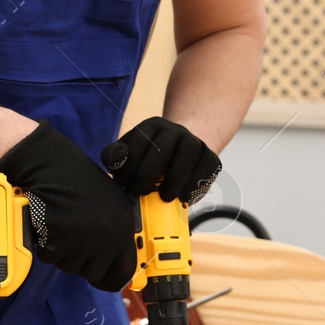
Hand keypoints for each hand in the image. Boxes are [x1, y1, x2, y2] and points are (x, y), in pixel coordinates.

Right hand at [0, 121, 137, 290]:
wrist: (51, 164)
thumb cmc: (77, 182)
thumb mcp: (110, 205)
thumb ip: (115, 233)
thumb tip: (115, 265)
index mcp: (124, 226)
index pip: (125, 270)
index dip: (111, 279)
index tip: (100, 279)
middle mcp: (109, 236)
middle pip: (93, 273)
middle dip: (81, 261)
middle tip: (73, 235)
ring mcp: (85, 239)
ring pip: (70, 267)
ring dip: (62, 252)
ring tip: (62, 223)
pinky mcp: (59, 240)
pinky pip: (50, 258)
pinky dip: (45, 245)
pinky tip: (49, 223)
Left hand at [102, 117, 220, 204]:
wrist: (179, 157)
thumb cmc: (147, 161)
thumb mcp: (128, 157)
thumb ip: (114, 157)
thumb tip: (115, 162)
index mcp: (149, 127)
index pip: (138, 140)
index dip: (129, 164)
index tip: (124, 183)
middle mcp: (173, 130)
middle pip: (163, 147)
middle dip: (148, 174)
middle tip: (141, 192)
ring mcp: (194, 141)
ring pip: (188, 151)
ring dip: (175, 177)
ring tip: (165, 197)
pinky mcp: (210, 156)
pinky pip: (208, 165)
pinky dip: (196, 182)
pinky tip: (184, 196)